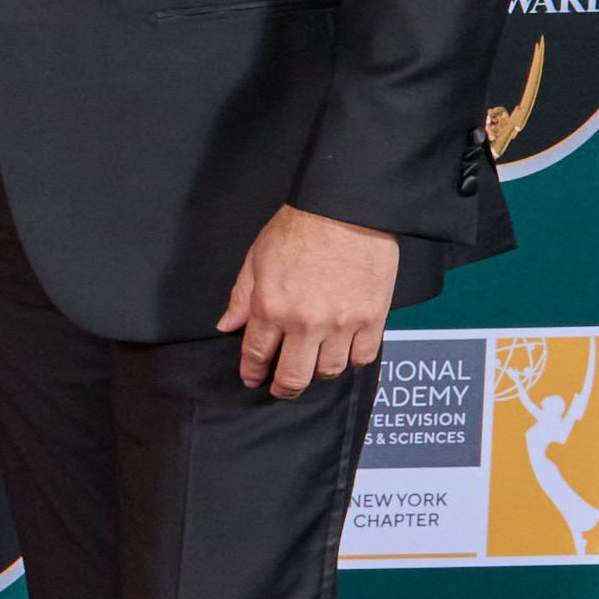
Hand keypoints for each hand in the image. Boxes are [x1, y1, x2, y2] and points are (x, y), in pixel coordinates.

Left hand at [218, 204, 400, 396]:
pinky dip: (351, 361)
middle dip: (283, 388)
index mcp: (270, 308)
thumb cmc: (299, 228)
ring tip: (312, 366)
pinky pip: (362, 357)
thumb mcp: (256, 259)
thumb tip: (227, 326)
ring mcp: (341, 323)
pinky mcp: (371, 318)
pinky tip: (343, 353)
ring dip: (318, 374)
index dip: (252, 373)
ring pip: (328, 372)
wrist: (345, 210)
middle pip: (292, 377)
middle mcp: (304, 322)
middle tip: (280, 388)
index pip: (256, 355)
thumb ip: (241, 297)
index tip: (253, 378)